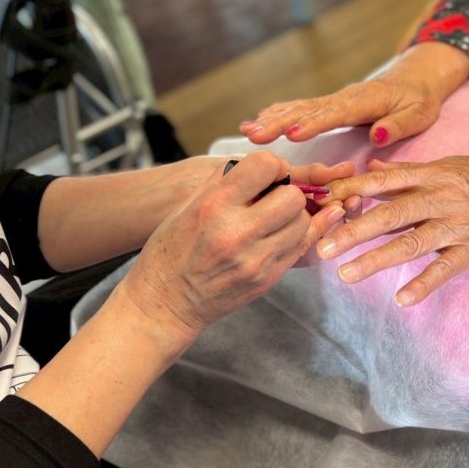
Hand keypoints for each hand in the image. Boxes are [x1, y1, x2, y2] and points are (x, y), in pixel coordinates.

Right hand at [116, 151, 345, 337]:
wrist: (165, 303)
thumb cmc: (171, 250)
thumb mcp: (187, 205)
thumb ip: (224, 180)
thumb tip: (263, 164)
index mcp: (213, 206)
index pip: (265, 166)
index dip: (273, 165)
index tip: (267, 174)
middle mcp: (236, 233)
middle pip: (293, 196)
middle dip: (288, 191)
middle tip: (273, 198)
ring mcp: (255, 261)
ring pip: (303, 222)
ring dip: (293, 216)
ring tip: (274, 219)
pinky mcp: (267, 280)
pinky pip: (301, 248)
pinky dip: (295, 236)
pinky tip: (280, 234)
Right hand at [239, 43, 468, 148]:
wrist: (417, 78)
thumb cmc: (420, 99)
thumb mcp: (420, 115)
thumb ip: (398, 125)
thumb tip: (377, 135)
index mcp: (366, 102)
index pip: (336, 113)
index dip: (313, 123)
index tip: (291, 134)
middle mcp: (345, 98)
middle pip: (308, 110)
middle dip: (280, 123)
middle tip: (255, 135)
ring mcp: (335, 100)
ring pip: (299, 108)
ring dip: (272, 119)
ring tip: (247, 130)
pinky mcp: (330, 105)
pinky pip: (300, 108)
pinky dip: (278, 112)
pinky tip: (257, 121)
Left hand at [317, 153, 468, 305]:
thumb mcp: (449, 165)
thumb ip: (408, 170)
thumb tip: (371, 166)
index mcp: (431, 174)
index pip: (383, 181)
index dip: (350, 191)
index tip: (321, 204)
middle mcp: (441, 196)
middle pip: (390, 212)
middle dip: (354, 229)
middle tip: (322, 247)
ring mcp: (459, 222)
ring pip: (412, 240)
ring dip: (378, 258)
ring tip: (348, 274)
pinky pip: (447, 267)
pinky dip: (425, 283)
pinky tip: (403, 300)